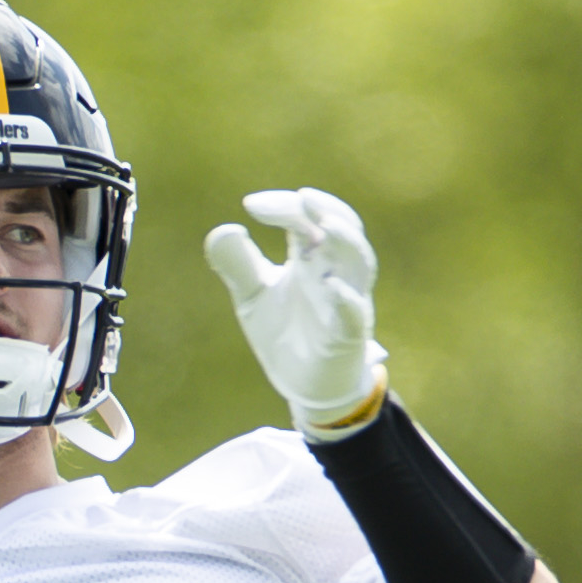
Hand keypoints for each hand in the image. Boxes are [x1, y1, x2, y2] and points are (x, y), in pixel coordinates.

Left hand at [202, 187, 388, 438]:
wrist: (304, 385)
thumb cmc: (283, 331)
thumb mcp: (252, 296)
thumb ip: (238, 265)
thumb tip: (222, 230)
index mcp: (311, 257)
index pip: (305, 219)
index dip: (283, 206)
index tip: (250, 204)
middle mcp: (334, 271)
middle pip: (344, 229)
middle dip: (327, 209)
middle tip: (302, 197)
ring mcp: (346, 301)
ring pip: (360, 264)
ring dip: (346, 243)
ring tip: (326, 227)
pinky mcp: (347, 336)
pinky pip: (354, 314)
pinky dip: (346, 299)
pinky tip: (331, 285)